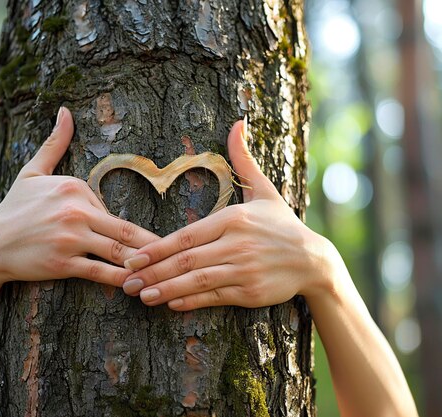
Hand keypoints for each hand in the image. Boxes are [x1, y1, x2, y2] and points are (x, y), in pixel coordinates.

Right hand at [0, 107, 158, 287]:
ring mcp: (70, 237)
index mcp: (73, 187)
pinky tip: (135, 286)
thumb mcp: (32, 172)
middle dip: (152, 244)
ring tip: (162, 272)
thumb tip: (65, 111)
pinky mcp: (63, 262)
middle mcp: (75, 210)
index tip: (154, 241)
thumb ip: (54, 143)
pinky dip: (121, 279)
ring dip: (143, 262)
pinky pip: (100, 272)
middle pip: (125, 229)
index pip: (112, 209)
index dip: (128, 229)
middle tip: (176, 253)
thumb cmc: (13, 210)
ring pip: (117, 250)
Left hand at [121, 119, 334, 309]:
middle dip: (154, 272)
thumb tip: (238, 122)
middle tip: (127, 281)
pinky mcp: (251, 292)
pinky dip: (192, 301)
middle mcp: (237, 244)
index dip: (157, 249)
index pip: (187, 235)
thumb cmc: (281, 225)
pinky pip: (215, 297)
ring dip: (167, 290)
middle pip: (187, 260)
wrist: (314, 260)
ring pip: (198, 281)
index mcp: (233, 219)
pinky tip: (171, 303)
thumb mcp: (264, 191)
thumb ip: (243, 160)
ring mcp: (244, 269)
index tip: (134, 257)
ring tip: (142, 295)